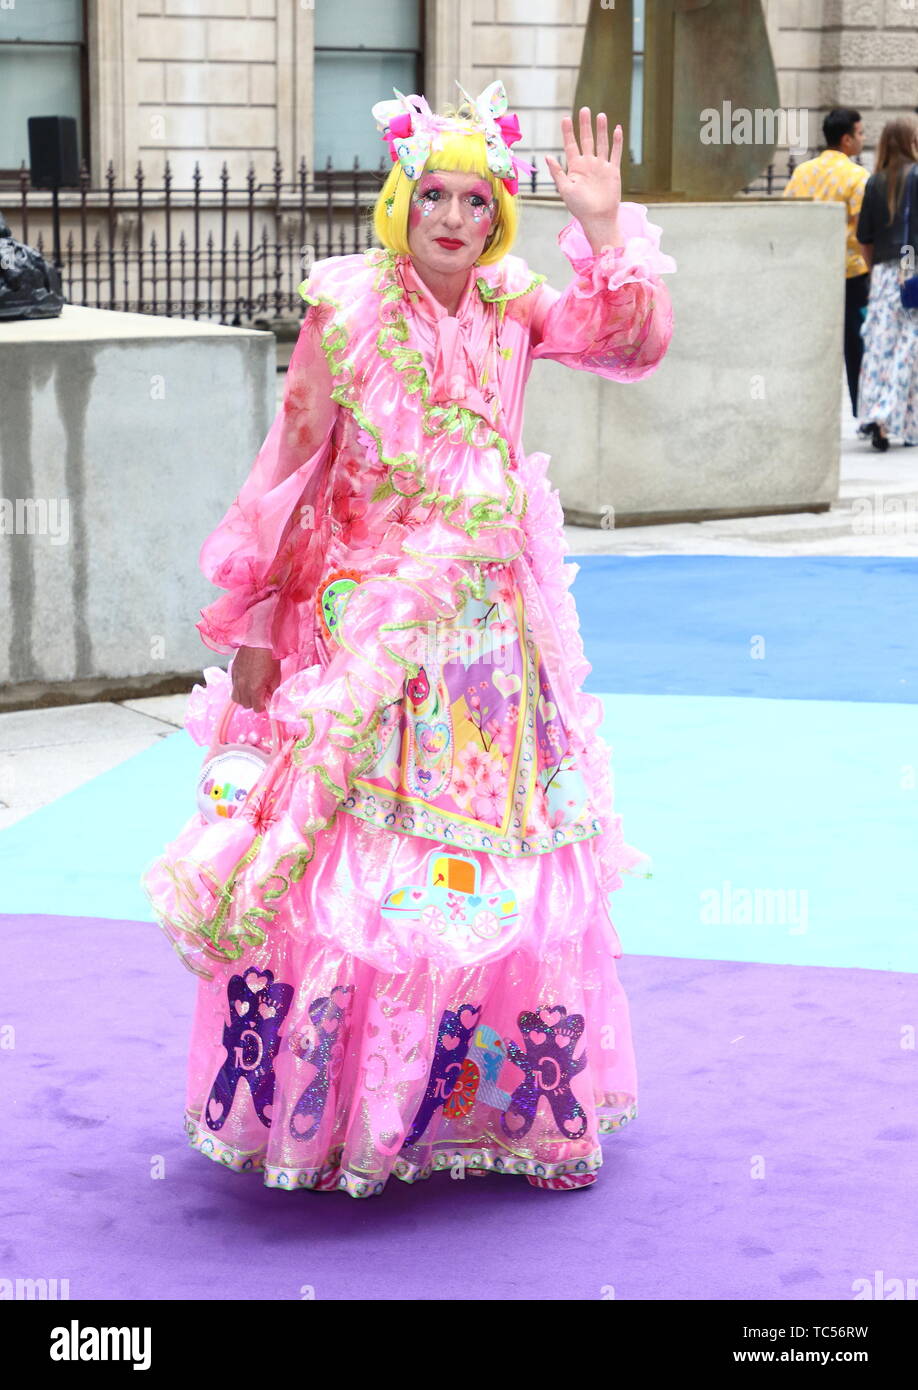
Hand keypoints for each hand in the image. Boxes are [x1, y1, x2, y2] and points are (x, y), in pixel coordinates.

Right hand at [230, 645, 280, 712]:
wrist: (258, 640)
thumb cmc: (269, 657)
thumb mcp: (276, 676)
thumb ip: (272, 691)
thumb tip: (271, 699)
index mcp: (254, 689)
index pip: (256, 708)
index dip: (262, 706)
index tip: (266, 701)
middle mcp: (242, 686)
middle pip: (245, 704)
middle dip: (253, 702)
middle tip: (260, 695)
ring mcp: (236, 679)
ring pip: (236, 698)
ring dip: (244, 697)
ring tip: (252, 690)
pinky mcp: (232, 672)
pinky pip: (233, 686)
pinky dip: (239, 688)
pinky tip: (247, 682)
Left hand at [545, 108, 623, 252]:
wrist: (598, 219)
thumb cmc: (580, 208)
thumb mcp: (565, 189)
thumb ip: (557, 172)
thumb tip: (548, 156)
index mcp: (575, 168)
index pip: (571, 145)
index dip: (568, 132)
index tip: (565, 118)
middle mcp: (588, 164)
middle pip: (586, 140)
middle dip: (585, 125)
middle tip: (584, 110)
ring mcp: (601, 166)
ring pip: (601, 143)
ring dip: (601, 130)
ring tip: (600, 115)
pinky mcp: (613, 171)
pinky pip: (615, 153)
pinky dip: (617, 141)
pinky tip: (617, 129)